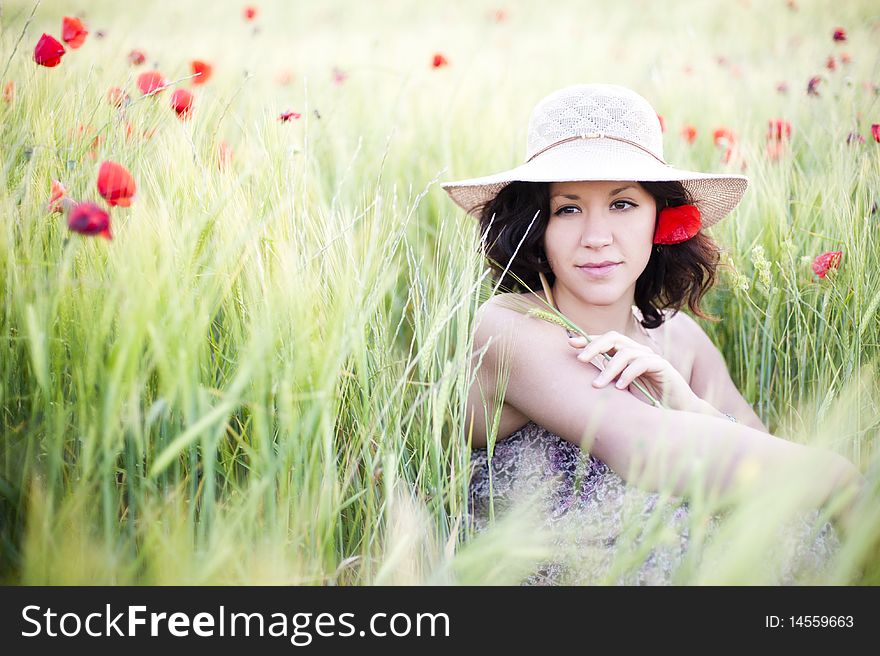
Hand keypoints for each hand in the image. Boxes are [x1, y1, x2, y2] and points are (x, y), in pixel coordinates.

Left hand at [568, 331, 701, 411]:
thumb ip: (605, 380)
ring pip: (625, 353)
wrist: (674, 411)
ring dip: (609, 369)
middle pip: (613, 338)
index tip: (570, 344)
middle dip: (594, 346)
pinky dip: (628, 374)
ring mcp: (650, 357)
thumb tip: (578, 379)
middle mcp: (638, 351)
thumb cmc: (645, 401)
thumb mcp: (619, 390)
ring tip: (598, 385)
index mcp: (626, 354)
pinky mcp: (662, 367)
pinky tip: (619, 388)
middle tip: (580, 359)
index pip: (606, 340)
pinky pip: (642, 363)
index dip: (588, 339)